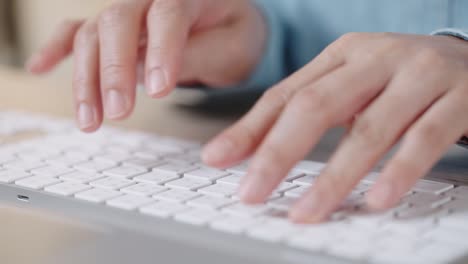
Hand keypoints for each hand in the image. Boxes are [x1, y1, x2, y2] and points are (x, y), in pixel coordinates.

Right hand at [26, 0, 265, 131]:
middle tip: (119, 112)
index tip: (159, 91)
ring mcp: (127, 13)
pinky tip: (41, 68)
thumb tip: (156, 74)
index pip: (167, 15)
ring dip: (86, 78)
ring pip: (93, 34)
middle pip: (118, 22)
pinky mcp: (114, 30)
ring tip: (90, 121)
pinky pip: (77, 30)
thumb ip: (199, 54)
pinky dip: (57, 49)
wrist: (227, 24)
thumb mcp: (233, 47)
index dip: (161, 51)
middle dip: (114, 69)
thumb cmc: (234, 34)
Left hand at [202, 32, 467, 222]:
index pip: (285, 94)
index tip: (217, 159)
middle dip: (278, 155)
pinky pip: (424, 139)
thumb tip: (255, 150)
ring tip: (306, 212)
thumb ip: (310, 111)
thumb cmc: (402, 80)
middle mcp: (377, 58)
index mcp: (343, 55)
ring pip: (368, 129)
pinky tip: (375, 200)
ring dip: (333, 178)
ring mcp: (420, 74)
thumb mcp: (352, 86)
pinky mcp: (461, 97)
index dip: (249, 130)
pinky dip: (397, 173)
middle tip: (251, 192)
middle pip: (315, 107)